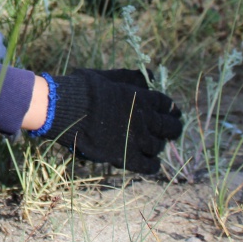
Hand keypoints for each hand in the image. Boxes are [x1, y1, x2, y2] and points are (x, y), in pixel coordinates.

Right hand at [41, 68, 182, 174]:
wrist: (68, 109)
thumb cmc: (85, 89)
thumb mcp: (110, 77)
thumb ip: (132, 78)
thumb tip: (151, 75)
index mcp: (142, 98)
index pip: (167, 104)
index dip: (172, 109)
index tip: (174, 112)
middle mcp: (145, 119)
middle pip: (169, 128)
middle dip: (173, 129)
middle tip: (172, 130)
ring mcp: (137, 140)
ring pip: (158, 146)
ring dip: (159, 144)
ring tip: (156, 144)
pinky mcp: (126, 157)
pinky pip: (148, 165)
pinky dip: (153, 165)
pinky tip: (152, 162)